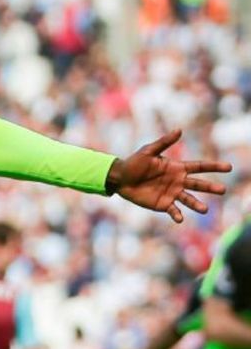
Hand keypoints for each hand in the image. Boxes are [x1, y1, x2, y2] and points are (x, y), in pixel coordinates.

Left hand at [106, 130, 231, 222]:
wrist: (120, 179)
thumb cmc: (134, 163)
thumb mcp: (148, 151)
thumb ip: (164, 142)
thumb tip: (179, 130)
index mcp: (177, 168)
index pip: (199, 167)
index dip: (214, 166)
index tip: (228, 167)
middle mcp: (178, 181)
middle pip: (198, 184)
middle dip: (210, 187)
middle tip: (223, 190)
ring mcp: (172, 194)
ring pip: (188, 200)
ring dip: (197, 204)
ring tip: (204, 210)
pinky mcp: (163, 204)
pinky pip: (173, 210)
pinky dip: (177, 214)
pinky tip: (180, 218)